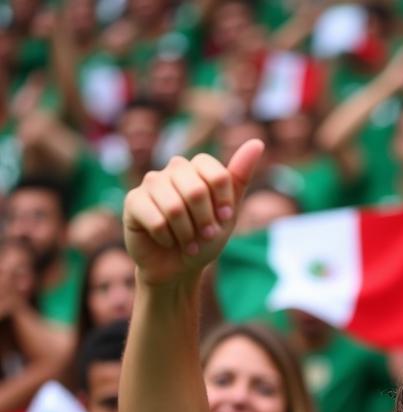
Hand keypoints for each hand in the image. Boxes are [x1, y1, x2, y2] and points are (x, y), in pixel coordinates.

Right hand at [123, 140, 262, 287]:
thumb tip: (257, 142)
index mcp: (197, 168)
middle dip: (205, 222)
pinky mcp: (133, 201)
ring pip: (175, 207)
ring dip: (186, 234)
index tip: (224, 218)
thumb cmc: (205, 237)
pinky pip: (156, 220)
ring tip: (187, 242)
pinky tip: (165, 241)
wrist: (180, 267)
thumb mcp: (228, 212)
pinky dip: (167, 239)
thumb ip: (239, 177)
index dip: (223, 202)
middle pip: (196, 191)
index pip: (216, 174)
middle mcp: (173, 169)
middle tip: (204, 235)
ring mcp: (151, 183)